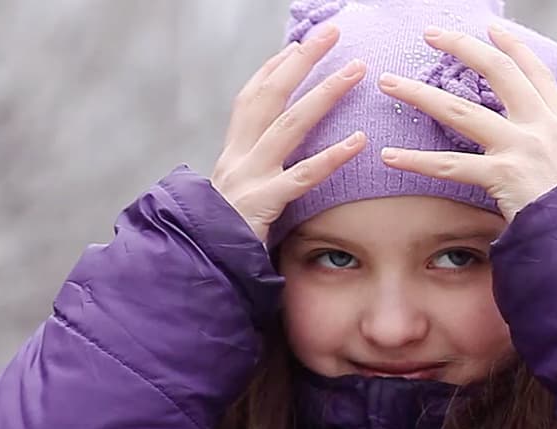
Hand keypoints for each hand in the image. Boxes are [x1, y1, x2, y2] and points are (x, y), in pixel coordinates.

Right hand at [210, 25, 367, 245]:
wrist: (197, 267)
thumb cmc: (222, 237)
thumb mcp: (234, 197)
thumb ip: (254, 174)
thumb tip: (277, 159)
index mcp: (232, 154)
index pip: (251, 99)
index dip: (273, 69)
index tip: (297, 45)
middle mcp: (238, 158)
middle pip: (269, 97)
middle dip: (300, 61)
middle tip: (330, 34)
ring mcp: (249, 178)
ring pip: (289, 125)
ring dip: (323, 93)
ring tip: (355, 72)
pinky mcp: (262, 204)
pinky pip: (302, 176)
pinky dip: (331, 157)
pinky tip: (359, 142)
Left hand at [375, 24, 556, 223]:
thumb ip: (550, 149)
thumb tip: (531, 142)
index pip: (536, 73)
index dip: (513, 47)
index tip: (491, 28)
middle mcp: (542, 128)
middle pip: (499, 73)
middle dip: (463, 47)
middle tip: (431, 33)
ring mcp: (522, 149)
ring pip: (461, 112)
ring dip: (420, 94)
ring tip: (389, 83)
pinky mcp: (504, 176)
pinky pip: (450, 166)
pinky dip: (416, 161)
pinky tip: (390, 156)